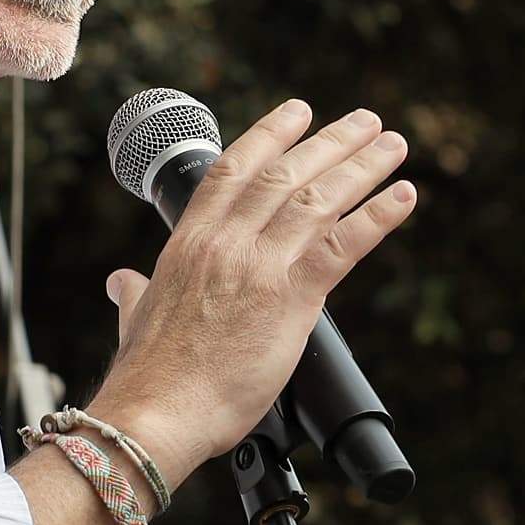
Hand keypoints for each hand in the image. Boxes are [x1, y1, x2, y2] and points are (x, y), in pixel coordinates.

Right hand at [86, 101, 416, 471]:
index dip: (270, 135)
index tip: (299, 112)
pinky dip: (378, 216)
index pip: (234, 169)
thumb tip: (121, 283)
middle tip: (366, 121)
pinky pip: (344, 245)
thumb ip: (133, 294)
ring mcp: (259, 265)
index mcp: (189, 241)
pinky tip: (403, 196)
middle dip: (331, 141)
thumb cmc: (148, 377)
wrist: (157, 412)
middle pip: (286, 173)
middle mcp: (226, 242)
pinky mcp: (291, 298)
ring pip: (319, 198)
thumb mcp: (135, 319)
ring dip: (363, 166)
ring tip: (392, 144)